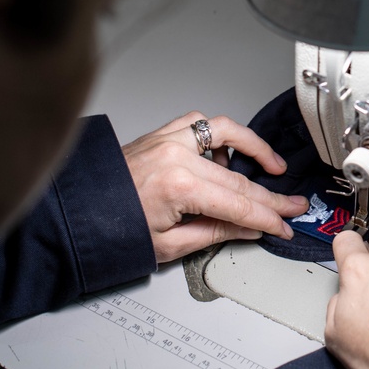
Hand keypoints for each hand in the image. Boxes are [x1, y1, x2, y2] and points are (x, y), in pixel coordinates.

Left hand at [122, 112, 309, 262]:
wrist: (75, 212)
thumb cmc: (111, 228)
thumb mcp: (168, 245)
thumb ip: (215, 233)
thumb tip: (249, 229)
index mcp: (179, 186)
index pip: (238, 205)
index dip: (267, 218)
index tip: (284, 225)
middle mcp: (176, 156)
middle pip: (238, 177)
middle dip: (271, 195)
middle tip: (293, 204)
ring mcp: (168, 139)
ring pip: (225, 132)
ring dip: (254, 147)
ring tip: (273, 166)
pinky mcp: (160, 133)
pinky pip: (199, 122)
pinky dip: (218, 134)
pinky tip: (228, 153)